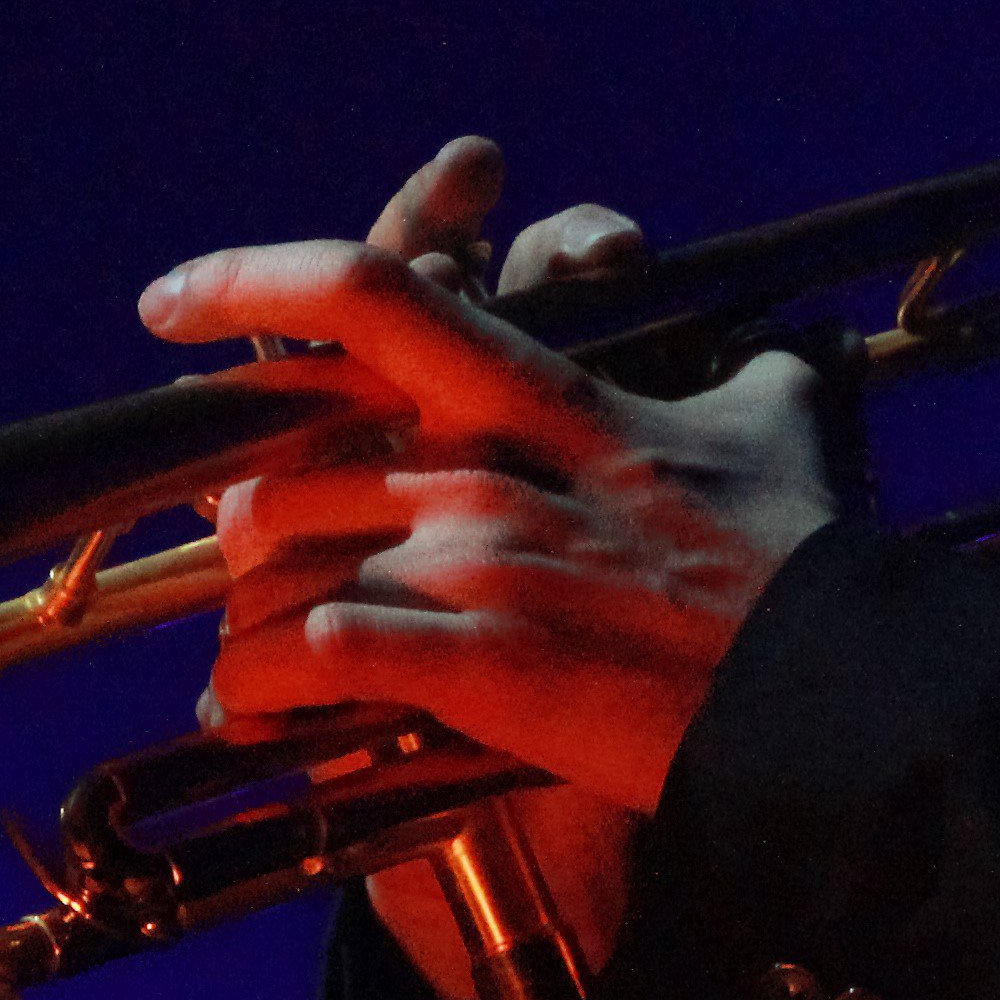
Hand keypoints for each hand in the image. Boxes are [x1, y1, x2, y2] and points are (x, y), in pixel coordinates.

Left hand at [147, 139, 843, 999]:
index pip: (363, 296)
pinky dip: (262, 693)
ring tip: (248, 671)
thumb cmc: (802, 561)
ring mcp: (475, 567)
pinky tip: (263, 716)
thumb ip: (745, 372)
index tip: (167, 305)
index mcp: (538, 395)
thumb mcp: (775, 428)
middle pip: (280, 469)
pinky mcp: (475, 666)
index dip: (247, 282)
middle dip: (240, 528)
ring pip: (275, 573)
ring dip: (243, 625)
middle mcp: (484, 467)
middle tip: (244, 568)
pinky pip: (304, 663)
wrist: (831, 690)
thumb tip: (780, 350)